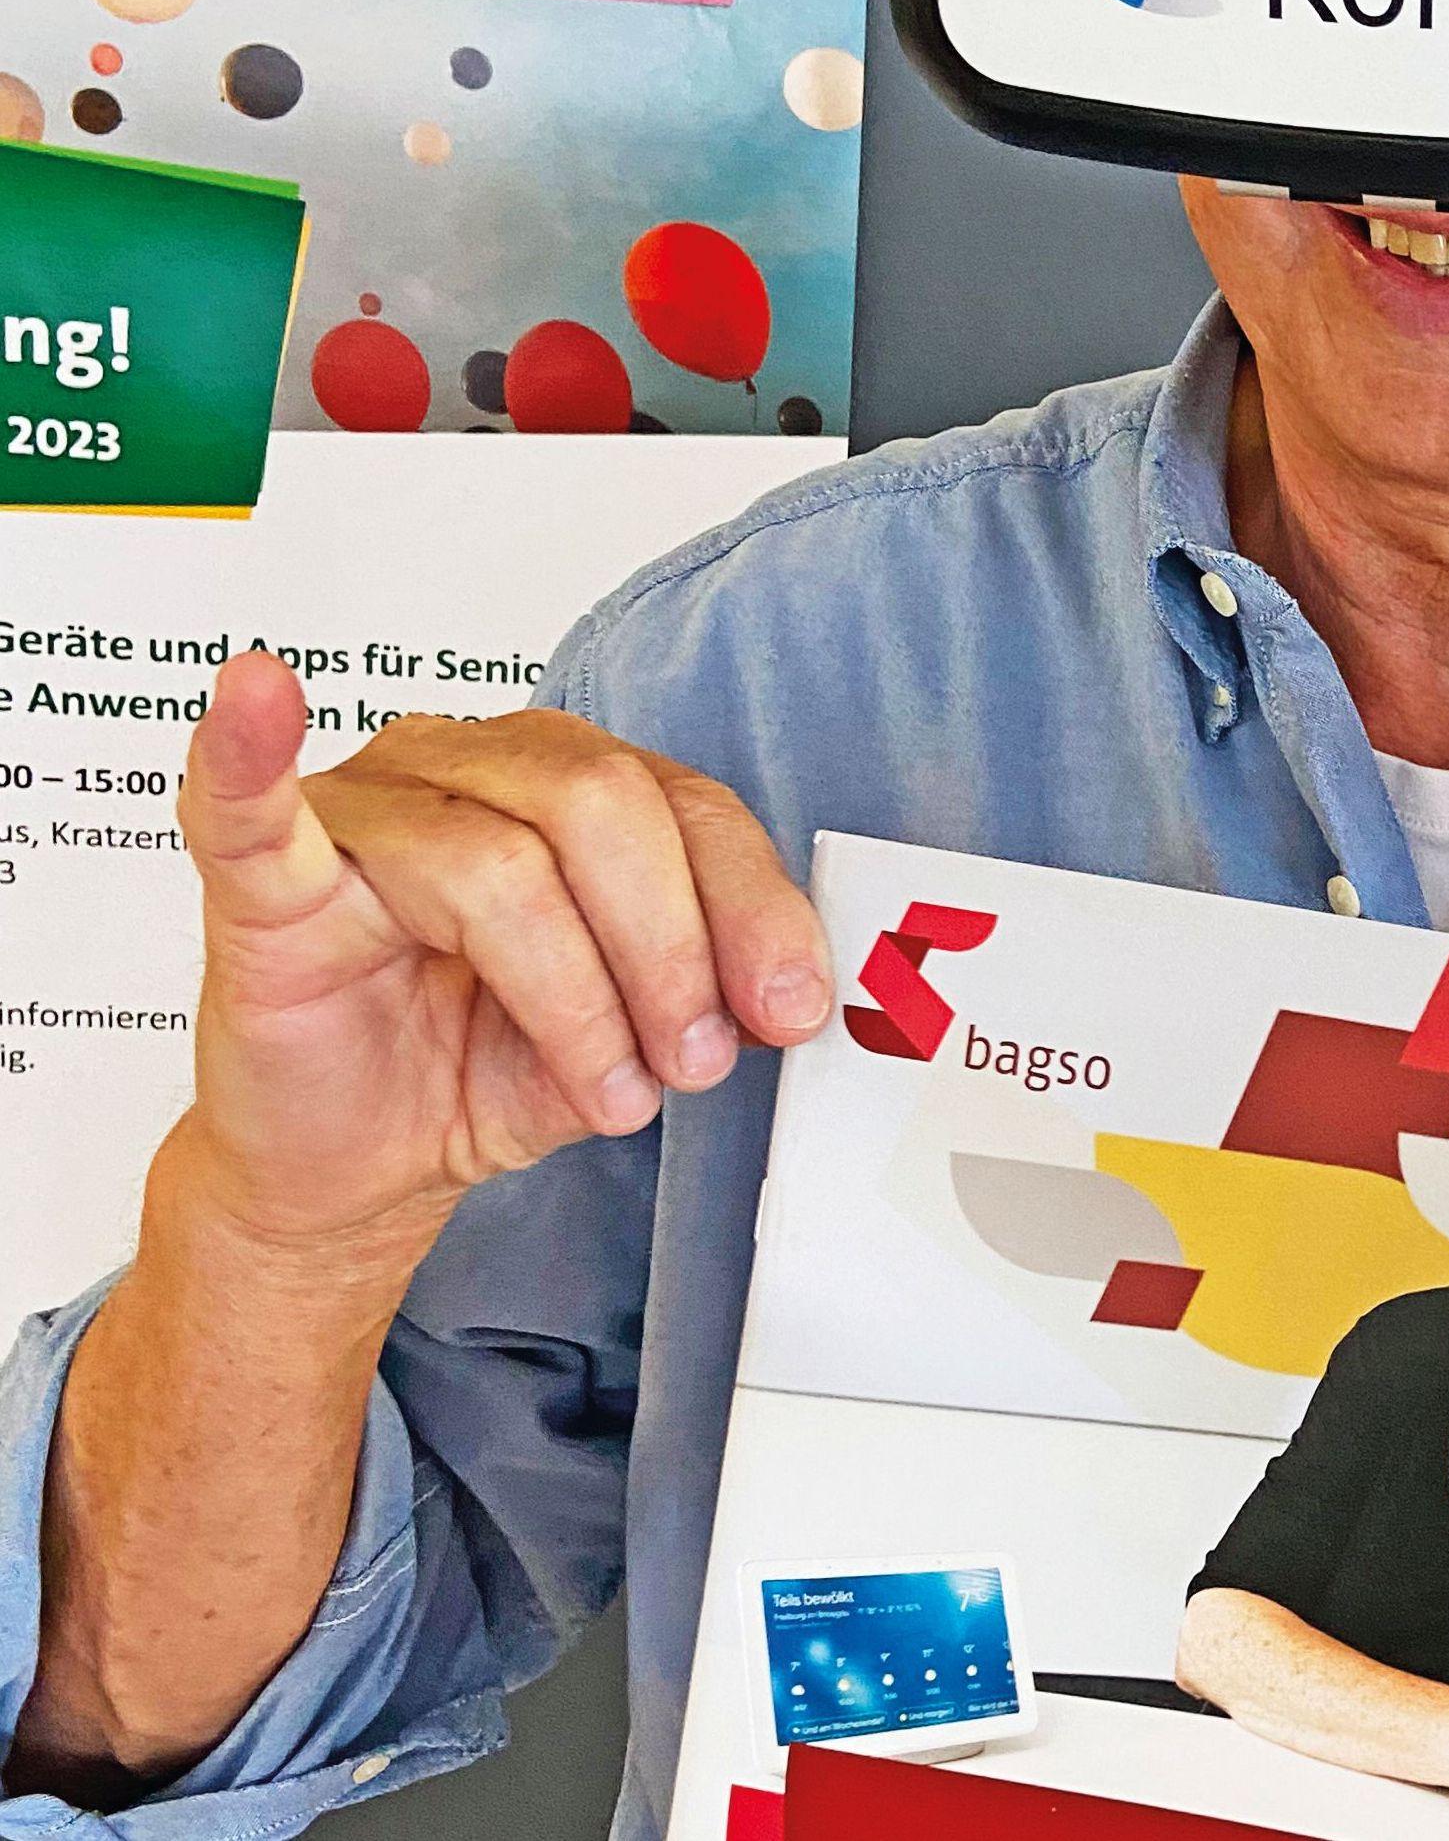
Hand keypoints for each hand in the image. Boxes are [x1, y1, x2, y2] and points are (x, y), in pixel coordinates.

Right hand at [170, 651, 831, 1253]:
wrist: (354, 1164)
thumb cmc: (477, 1069)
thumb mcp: (629, 1041)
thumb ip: (702, 1002)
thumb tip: (785, 999)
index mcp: (568, 782)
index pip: (687, 805)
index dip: (753, 906)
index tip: (790, 1009)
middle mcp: (469, 771)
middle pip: (603, 808)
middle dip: (673, 949)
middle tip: (694, 1061)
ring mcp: (366, 813)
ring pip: (499, 862)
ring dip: (576, 995)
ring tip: (605, 1090)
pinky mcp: (267, 888)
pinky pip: (251, 806)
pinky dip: (250, 749)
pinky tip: (256, 692)